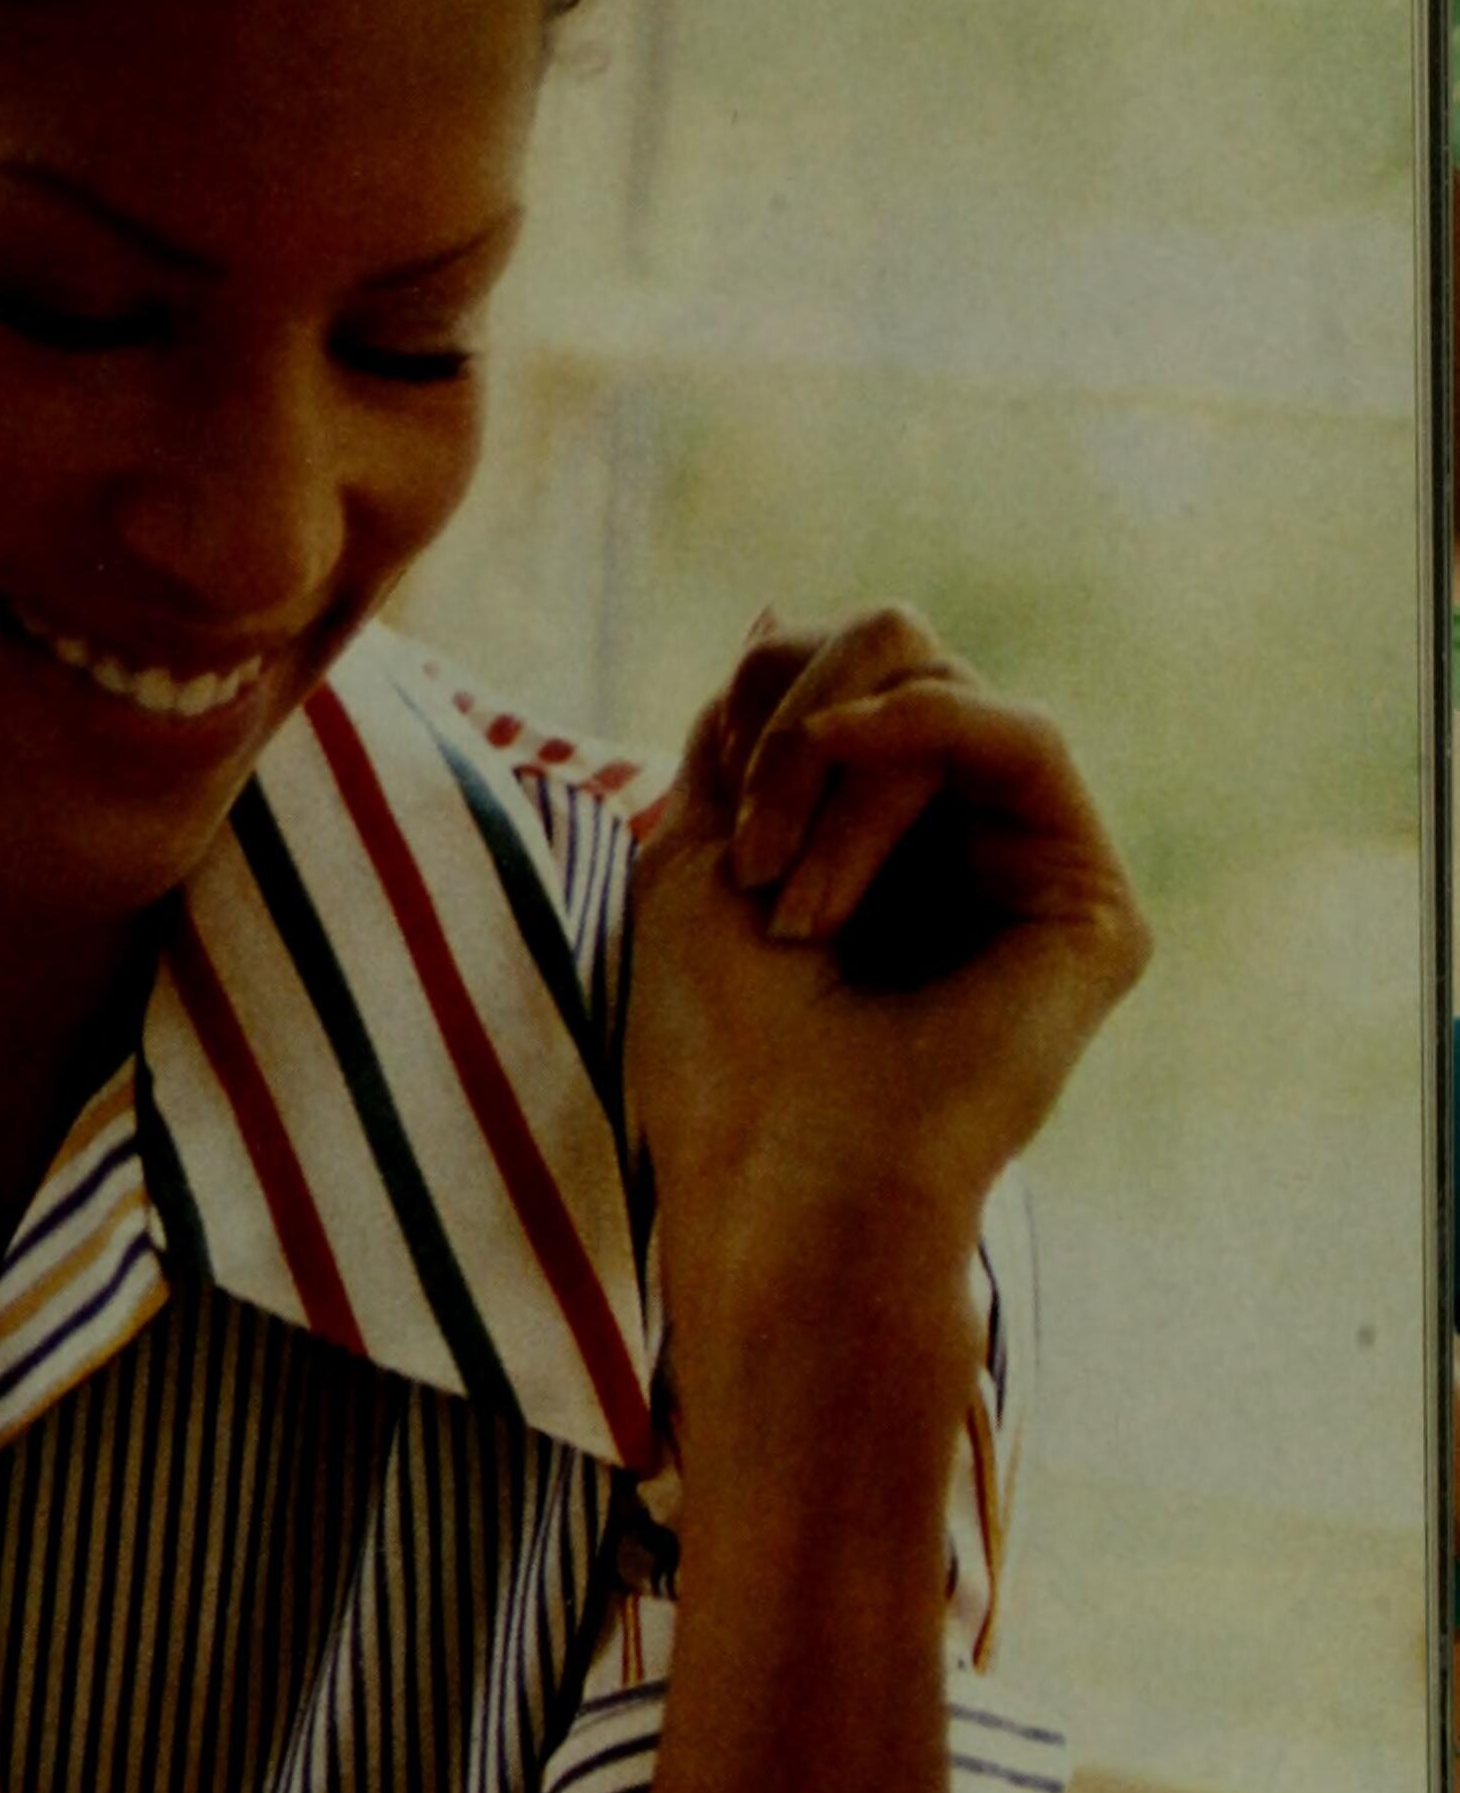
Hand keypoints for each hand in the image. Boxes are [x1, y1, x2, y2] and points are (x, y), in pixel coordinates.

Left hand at [628, 603, 1148, 1355]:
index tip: (709, 820)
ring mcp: (1034, 878)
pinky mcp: (1094, 911)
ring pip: (942, 689)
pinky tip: (841, 757)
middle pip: (897, 659)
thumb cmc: (719, 1053)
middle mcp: (963, 853)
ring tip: (793, 904)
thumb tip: (778, 609)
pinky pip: (1022, 737)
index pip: (836, 681)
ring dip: (832, 765)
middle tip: (751, 864)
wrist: (780, 1184)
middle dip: (795, 727)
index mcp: (874, 845)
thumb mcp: (698, 848)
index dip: (761, 701)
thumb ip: (747, 731)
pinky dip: (915, 725)